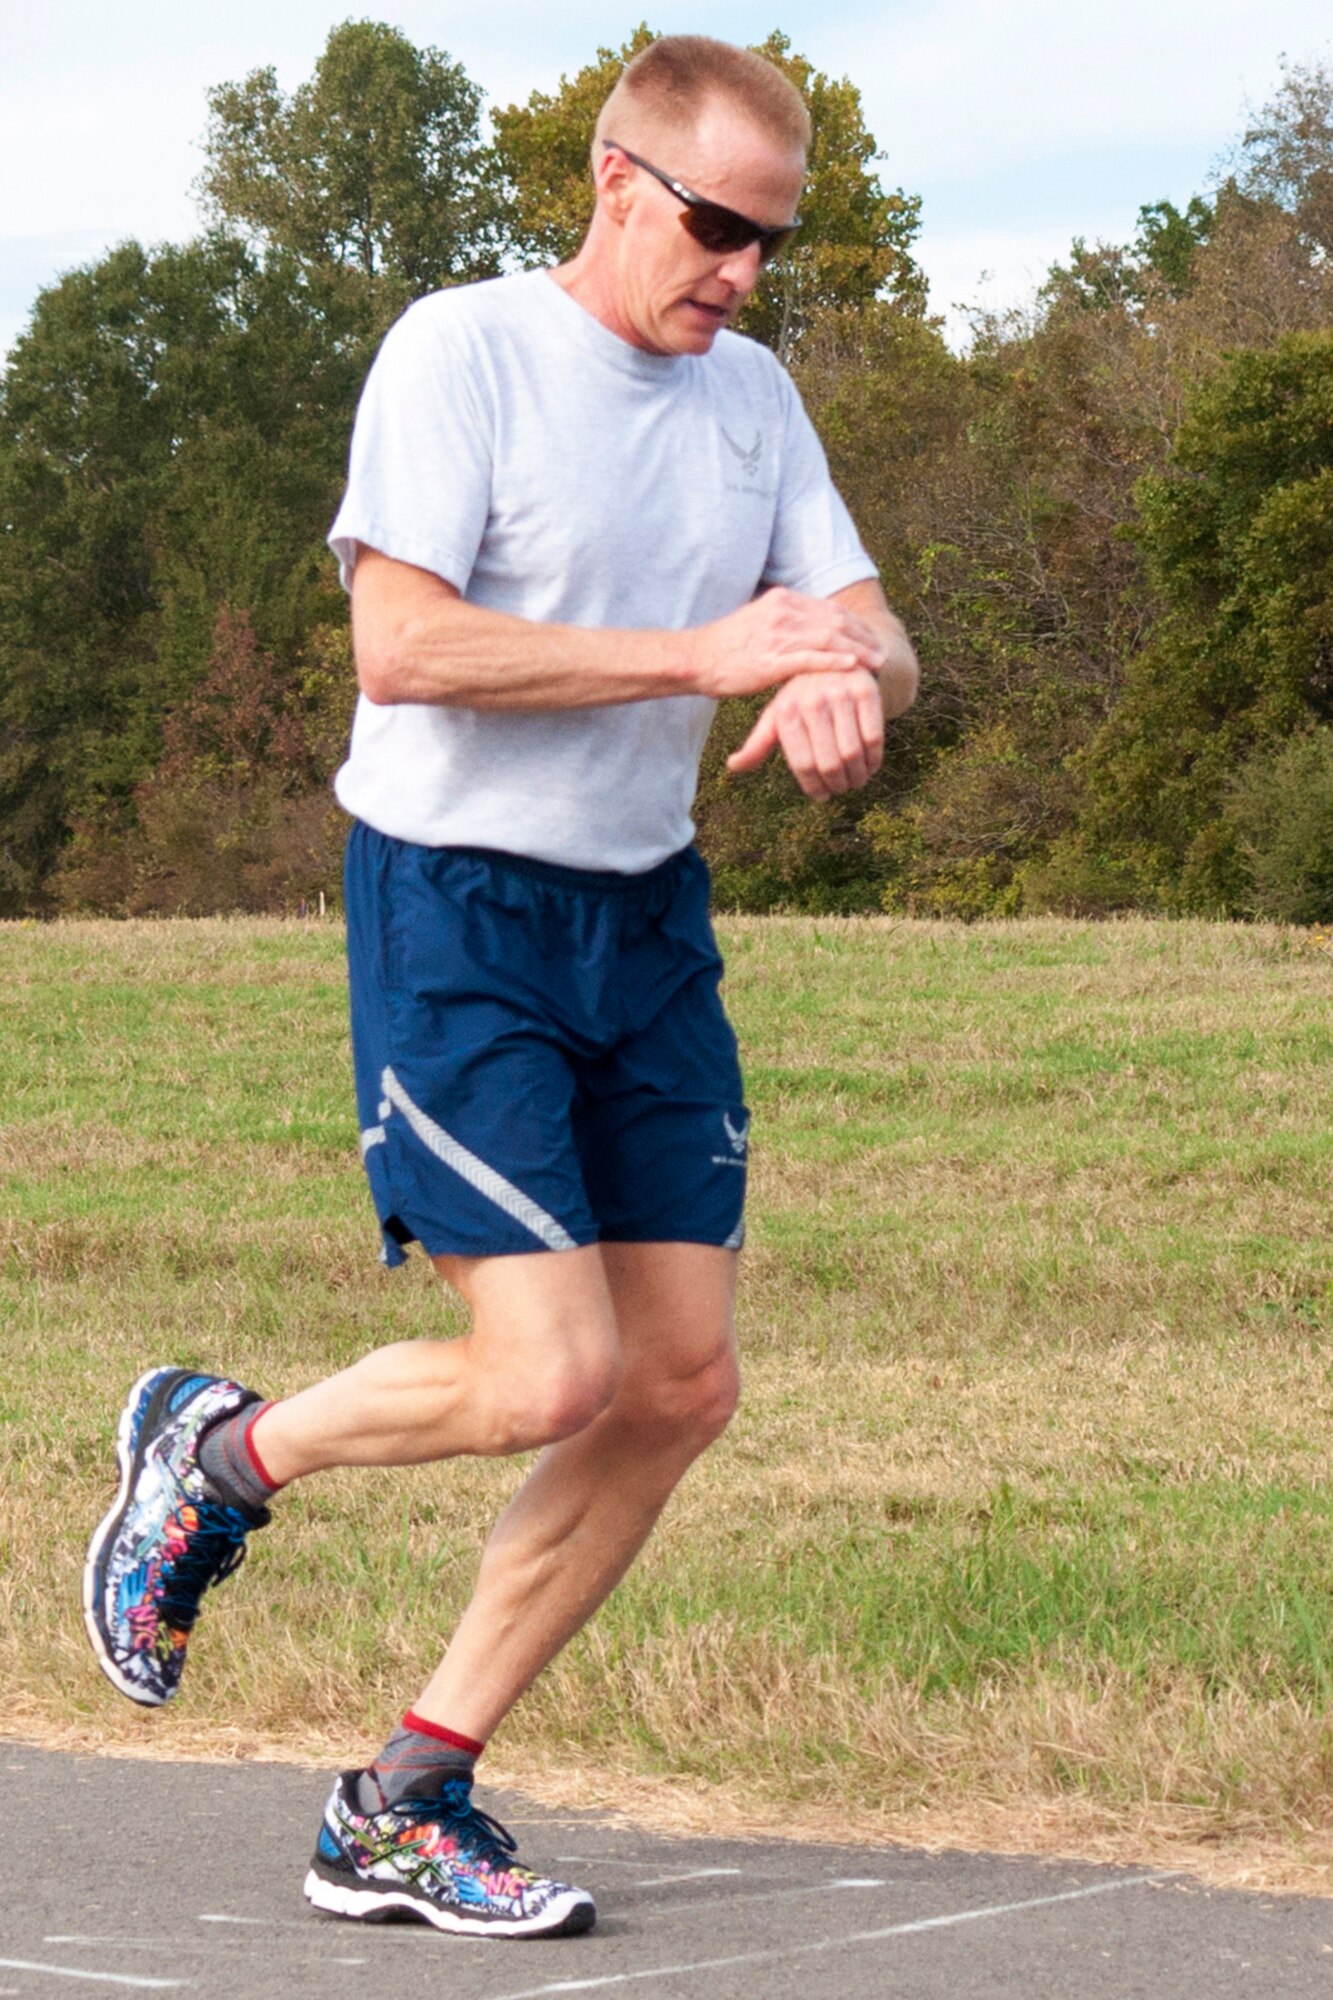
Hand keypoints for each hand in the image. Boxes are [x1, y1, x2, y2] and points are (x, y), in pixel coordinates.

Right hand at [689, 588, 887, 699]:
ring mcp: (777, 635)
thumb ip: (783, 620)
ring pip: (829, 638)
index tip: (871, 637)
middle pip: (836, 620)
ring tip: (877, 663)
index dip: (855, 623)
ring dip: (858, 650)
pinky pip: (811, 659)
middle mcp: (783, 612)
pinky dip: (835, 662)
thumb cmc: (725, 646)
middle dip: (864, 636)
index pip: (829, 609)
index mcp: (782, 600)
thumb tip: (805, 626)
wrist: (695, 658)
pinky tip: (853, 667)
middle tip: (882, 652)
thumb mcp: (757, 621)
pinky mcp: (771, 660)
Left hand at [726, 669, 883, 799]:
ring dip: (857, 776)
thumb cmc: (801, 696)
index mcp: (786, 710)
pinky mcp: (866, 690)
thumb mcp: (777, 715)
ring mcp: (840, 694)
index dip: (814, 786)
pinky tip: (870, 765)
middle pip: (829, 762)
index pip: (802, 763)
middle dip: (837, 784)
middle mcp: (812, 700)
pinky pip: (874, 737)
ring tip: (856, 781)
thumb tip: (733, 766)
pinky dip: (874, 758)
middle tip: (842, 789)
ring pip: (852, 753)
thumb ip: (757, 743)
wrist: (834, 659)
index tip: (822, 796)